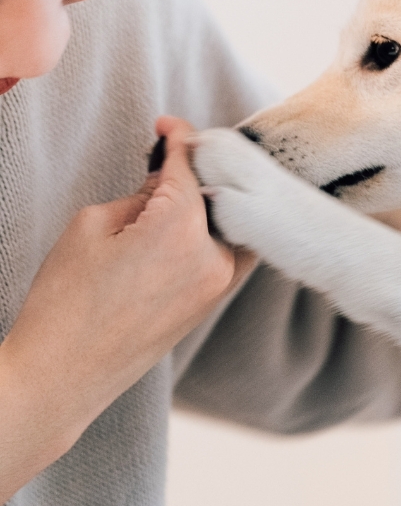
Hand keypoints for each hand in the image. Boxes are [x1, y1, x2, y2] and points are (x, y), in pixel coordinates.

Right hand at [0, 116, 253, 504]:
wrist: (61, 378)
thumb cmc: (65, 303)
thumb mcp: (92, 227)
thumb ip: (141, 194)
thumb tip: (165, 182)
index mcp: (182, 230)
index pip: (192, 165)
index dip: (180, 138)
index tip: (167, 127)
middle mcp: (214, 257)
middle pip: (222, 190)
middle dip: (201, 166)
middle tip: (173, 152)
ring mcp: (219, 284)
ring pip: (234, 222)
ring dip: (216, 198)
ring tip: (186, 183)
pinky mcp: (213, 304)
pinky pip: (232, 251)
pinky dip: (221, 228)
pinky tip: (198, 216)